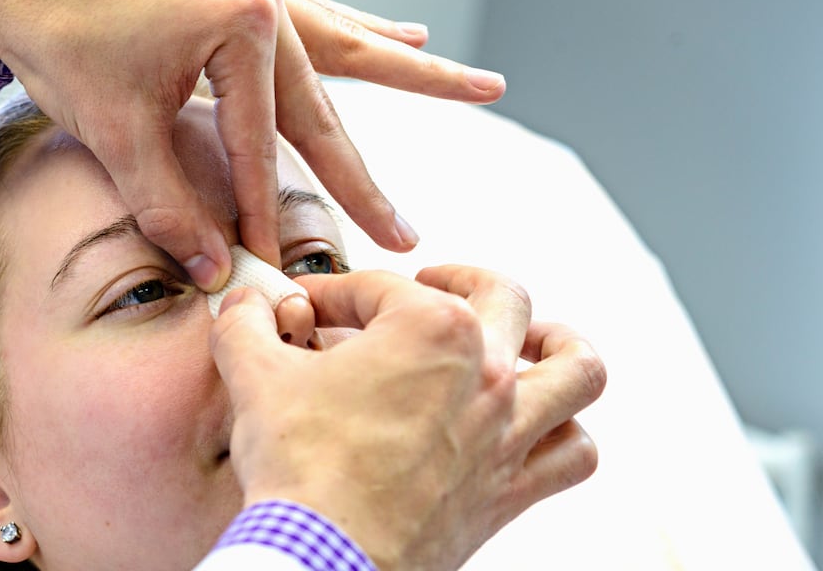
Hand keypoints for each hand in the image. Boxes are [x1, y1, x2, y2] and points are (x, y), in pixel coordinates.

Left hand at [0, 0, 505, 290]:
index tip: (280, 265)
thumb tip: (213, 272)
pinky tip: (407, 37)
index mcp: (240, 22)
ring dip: (407, 76)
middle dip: (362, 175)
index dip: (267, 211)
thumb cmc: (58, 38)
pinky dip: (361, 34)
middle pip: (324, 104)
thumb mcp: (115, 130)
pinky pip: (318, 21)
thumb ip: (168, 205)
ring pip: (344, 49)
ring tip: (480, 85)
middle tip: (407, 232)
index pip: (264, 143)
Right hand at [210, 265, 605, 569]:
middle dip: (460, 280)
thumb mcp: (256, 376)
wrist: (321, 556)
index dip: (335, 293)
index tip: (309, 310)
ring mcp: (508, 432)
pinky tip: (538, 428)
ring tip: (532, 341)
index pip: (381, 288)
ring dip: (559, 348)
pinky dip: (566, 436)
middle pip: (501, 297)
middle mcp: (486, 372)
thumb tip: (244, 306)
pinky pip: (574, 455)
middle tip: (429, 288)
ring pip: (578, 371)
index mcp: (433, 328)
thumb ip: (247, 326)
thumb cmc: (300, 467)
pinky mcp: (511, 489)